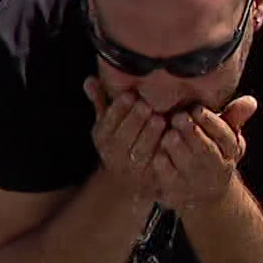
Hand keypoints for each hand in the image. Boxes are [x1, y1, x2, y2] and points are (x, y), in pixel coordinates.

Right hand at [83, 76, 163, 199]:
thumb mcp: (108, 124)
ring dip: (150, 135)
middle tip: (146, 106)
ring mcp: (133, 168)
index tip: (130, 95)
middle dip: (135, 120)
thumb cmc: (119, 143)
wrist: (127, 183)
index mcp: (103, 137)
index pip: (108, 122)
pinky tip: (173, 136)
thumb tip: (89, 80)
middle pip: (123, 137)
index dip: (119, 109)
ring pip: (141, 151)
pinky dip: (166, 151)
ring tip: (159, 120)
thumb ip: (100, 101)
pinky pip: (159, 164)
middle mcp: (115, 154)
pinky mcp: (152, 177)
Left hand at [153, 96, 256, 209]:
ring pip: (184, 161)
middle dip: (191, 131)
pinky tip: (158, 147)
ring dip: (175, 144)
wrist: (205, 197)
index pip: (225, 136)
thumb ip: (234, 118)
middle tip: (178, 117)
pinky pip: (166, 172)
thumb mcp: (226, 138)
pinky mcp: (175, 190)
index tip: (197, 110)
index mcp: (230, 151)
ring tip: (169, 133)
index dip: (210, 122)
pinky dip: (161, 158)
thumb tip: (250, 101)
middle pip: (205, 149)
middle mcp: (216, 168)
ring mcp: (195, 181)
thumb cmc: (214, 155)